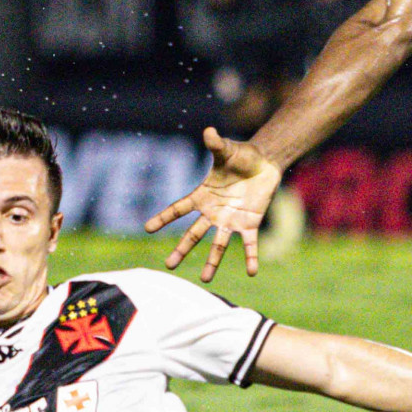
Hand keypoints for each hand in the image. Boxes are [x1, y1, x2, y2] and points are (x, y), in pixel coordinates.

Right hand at [144, 127, 280, 280]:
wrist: (264, 163)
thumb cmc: (241, 156)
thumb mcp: (228, 150)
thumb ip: (217, 144)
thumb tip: (209, 131)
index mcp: (203, 195)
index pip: (179, 208)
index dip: (163, 217)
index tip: (147, 228)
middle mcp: (213, 212)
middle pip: (194, 234)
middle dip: (182, 249)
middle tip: (169, 265)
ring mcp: (230, 220)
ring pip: (219, 246)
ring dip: (213, 263)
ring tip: (206, 280)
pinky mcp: (249, 225)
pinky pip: (249, 244)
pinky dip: (251, 258)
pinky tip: (252, 272)